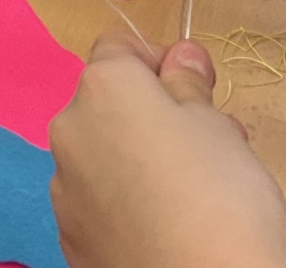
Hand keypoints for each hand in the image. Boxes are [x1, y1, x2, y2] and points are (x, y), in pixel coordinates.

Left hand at [51, 33, 285, 267]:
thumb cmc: (222, 198)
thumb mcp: (218, 127)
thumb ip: (189, 84)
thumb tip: (181, 55)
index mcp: (102, 90)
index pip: (120, 48)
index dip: (162, 63)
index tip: (200, 92)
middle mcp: (68, 130)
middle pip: (109, 104)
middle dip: (156, 116)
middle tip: (212, 148)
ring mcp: (63, 188)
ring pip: (103, 155)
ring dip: (139, 160)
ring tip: (194, 196)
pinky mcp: (70, 238)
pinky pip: (99, 202)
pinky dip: (126, 204)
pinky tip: (166, 228)